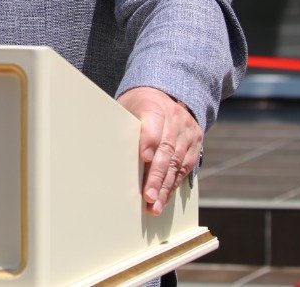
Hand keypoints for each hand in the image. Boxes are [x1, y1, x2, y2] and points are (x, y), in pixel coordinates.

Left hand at [117, 86, 201, 214]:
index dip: (149, 140)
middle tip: (148, 197)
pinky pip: (185, 167)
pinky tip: (165, 197)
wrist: (169, 92)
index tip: (144, 157)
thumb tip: (104, 149)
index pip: (153, 123)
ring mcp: (187, 131)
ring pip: (177, 162)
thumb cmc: (139, 105)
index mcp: (153, 105)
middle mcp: (174, 119)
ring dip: (166, 187)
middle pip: (166, 149)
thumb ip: (121, 126)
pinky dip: (174, 184)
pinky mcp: (195, 142)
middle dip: (156, 176)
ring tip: (156, 206)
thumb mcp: (127, 106)